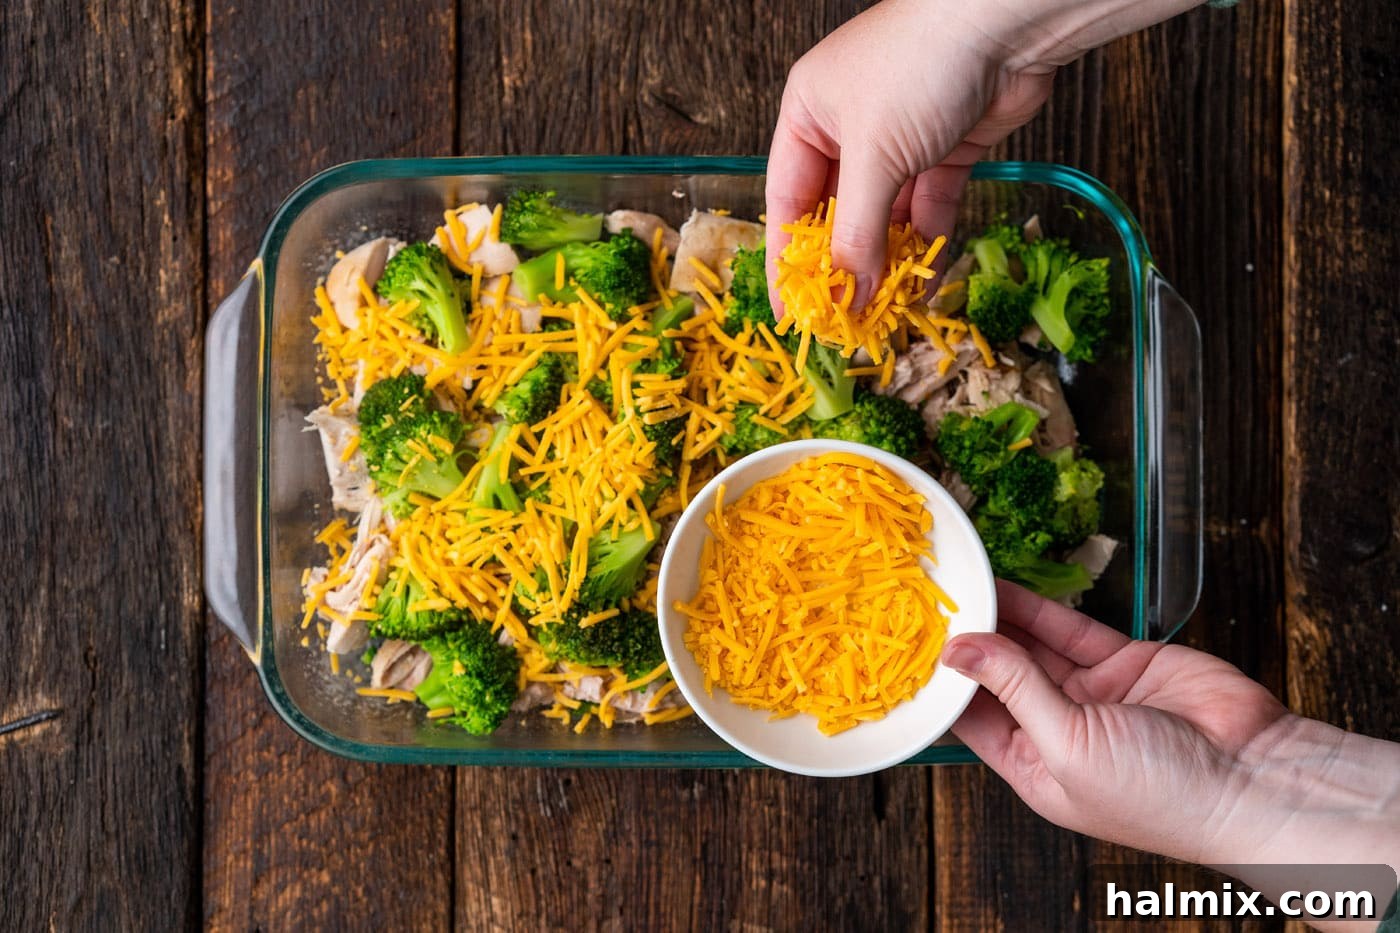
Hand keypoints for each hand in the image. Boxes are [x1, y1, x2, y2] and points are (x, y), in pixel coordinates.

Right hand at [765, 0, 1202, 313]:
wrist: (1006, 23)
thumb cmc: (920, 67)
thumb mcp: (874, 156)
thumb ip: (857, 232)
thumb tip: (848, 294)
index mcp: (810, 114)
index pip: (788, 201)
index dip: (788, 260)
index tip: (789, 311)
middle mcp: (850, 126)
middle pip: (838, 212)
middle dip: (844, 266)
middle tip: (843, 319)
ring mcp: (901, 137)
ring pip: (886, 214)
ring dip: (888, 260)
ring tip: (887, 310)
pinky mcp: (948, 146)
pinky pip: (929, 206)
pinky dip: (928, 240)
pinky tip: (926, 280)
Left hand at [946, 583, 1399, 928]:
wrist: (1256, 778)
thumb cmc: (1162, 793)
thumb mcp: (1068, 744)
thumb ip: (1012, 688)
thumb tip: (957, 651)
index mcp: (1035, 769)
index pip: (971, 721)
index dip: (943, 683)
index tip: (907, 645)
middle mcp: (1058, 732)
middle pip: (997, 677)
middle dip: (966, 642)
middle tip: (926, 602)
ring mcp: (1091, 695)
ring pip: (1029, 646)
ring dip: (997, 617)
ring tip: (958, 583)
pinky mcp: (1124, 662)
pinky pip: (1069, 629)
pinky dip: (1038, 606)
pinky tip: (1004, 584)